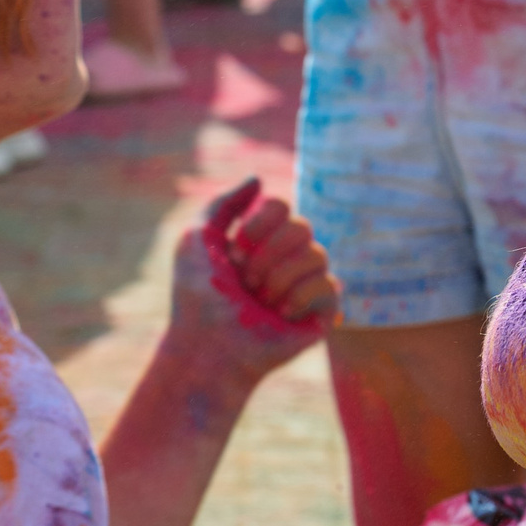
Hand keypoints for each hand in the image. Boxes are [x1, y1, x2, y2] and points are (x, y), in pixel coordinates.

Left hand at [167, 176, 338, 393]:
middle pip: (302, 226)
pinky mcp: (323, 311)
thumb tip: (257, 179)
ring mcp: (308, 284)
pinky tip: (280, 315)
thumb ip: (222, 203)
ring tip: (260, 301)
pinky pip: (330, 284)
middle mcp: (287, 258)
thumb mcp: (195, 239)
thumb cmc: (196, 297)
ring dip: (279, 278)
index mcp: (261, 240)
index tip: (234, 252)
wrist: (207, 346)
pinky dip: (299, 297)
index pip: (282, 206)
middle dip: (267, 254)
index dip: (259, 224)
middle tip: (246, 282)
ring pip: (317, 253)